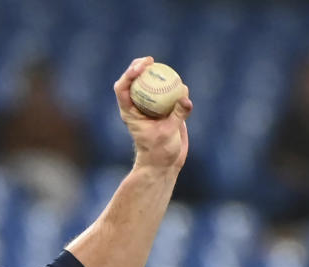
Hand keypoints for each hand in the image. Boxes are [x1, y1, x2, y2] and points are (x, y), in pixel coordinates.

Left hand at [114, 56, 192, 171]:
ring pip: (151, 86)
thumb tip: (185, 96)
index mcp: (130, 112)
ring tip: (168, 71)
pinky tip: (182, 87)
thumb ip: (177, 114)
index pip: (123, 88)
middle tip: (151, 61)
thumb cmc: (159, 151)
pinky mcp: (164, 110)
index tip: (141, 67)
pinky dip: (174, 88)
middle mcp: (138, 107)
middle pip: (135, 81)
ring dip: (157, 75)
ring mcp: (151, 107)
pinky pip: (167, 94)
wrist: (164, 163)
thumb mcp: (168, 133)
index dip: (129, 74)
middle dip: (140, 67)